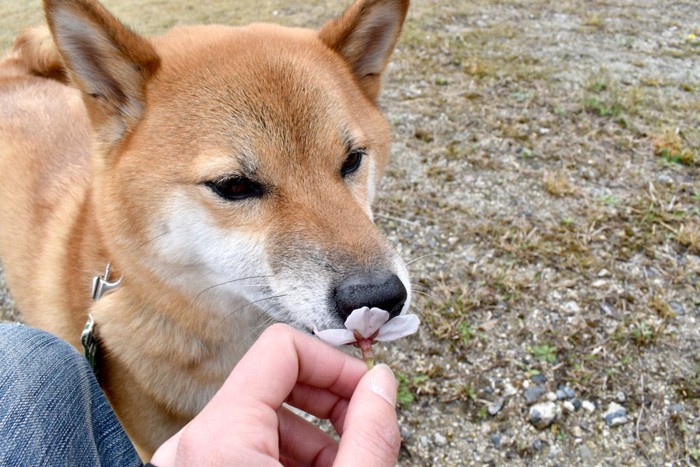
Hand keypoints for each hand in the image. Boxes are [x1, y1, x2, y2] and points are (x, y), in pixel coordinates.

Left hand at [150, 323, 399, 465]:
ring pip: (261, 417)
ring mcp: (187, 463)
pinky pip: (244, 447)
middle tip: (366, 429)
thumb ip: (370, 433)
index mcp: (219, 437)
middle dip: (329, 401)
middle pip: (272, 382)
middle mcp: (191, 443)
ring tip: (345, 461)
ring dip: (314, 434)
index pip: (281, 348)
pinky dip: (286, 454)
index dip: (335, 363)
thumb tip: (382, 383)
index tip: (368, 393)